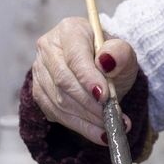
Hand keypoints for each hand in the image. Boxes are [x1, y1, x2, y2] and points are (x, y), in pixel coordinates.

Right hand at [29, 16, 140, 144]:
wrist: (102, 71)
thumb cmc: (112, 60)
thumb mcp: (124, 54)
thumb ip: (120, 53)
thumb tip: (107, 61)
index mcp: (70, 30)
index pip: (75, 57)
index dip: (88, 78)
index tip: (105, 97)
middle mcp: (48, 47)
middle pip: (64, 80)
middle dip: (90, 104)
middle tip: (113, 117)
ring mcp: (39, 70)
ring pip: (59, 100)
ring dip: (87, 118)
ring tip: (111, 127)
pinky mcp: (39, 92)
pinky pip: (56, 113)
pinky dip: (79, 126)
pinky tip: (99, 133)